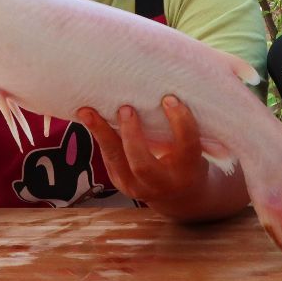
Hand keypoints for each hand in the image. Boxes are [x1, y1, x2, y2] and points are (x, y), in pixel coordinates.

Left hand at [77, 95, 210, 211]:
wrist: (180, 197)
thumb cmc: (189, 159)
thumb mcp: (195, 147)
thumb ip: (182, 126)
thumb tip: (167, 83)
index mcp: (188, 169)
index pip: (186, 144)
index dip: (179, 121)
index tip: (169, 99)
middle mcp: (162, 183)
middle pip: (142, 164)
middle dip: (132, 136)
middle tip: (126, 108)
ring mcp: (138, 187)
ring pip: (116, 161)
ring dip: (101, 133)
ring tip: (87, 111)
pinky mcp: (120, 183)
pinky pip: (108, 157)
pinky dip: (99, 134)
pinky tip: (89, 116)